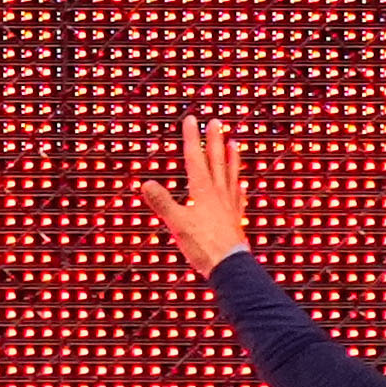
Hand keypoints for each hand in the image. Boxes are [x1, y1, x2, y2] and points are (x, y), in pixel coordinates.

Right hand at [125, 115, 251, 274]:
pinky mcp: (235, 219)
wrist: (230, 267)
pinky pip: (237, 197)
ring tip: (233, 143)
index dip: (192, 138)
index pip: (195, 158)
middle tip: (216, 121)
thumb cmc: (203, 246)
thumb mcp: (177, 224)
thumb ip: (162, 203)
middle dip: (214, 140)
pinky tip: (240, 185)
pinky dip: (237, 187)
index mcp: (202, 191)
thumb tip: (146, 183)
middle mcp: (218, 193)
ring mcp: (229, 205)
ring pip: (230, 174)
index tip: (192, 119)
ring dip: (231, 157)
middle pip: (216, 160)